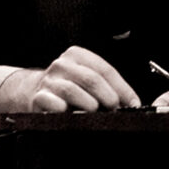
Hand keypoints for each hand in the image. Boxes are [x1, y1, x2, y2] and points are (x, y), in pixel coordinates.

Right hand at [0, 46, 140, 129]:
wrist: (35, 92)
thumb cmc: (70, 87)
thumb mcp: (87, 79)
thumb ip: (108, 86)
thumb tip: (131, 103)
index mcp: (77, 55)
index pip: (105, 70)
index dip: (123, 88)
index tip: (133, 103)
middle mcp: (62, 65)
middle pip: (91, 79)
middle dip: (108, 96)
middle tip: (115, 109)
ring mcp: (49, 81)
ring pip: (72, 90)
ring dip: (88, 104)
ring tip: (95, 112)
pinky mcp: (38, 97)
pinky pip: (53, 104)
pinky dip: (64, 110)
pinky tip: (70, 113)